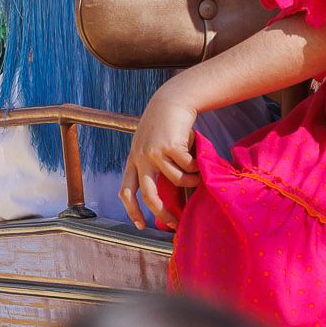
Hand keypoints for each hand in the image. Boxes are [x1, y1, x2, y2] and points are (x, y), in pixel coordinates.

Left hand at [121, 81, 202, 225]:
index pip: (126, 192)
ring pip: (176, 180)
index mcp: (134, 160)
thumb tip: (158, 193)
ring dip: (190, 182)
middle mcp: (141, 158)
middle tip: (174, 223)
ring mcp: (155, 152)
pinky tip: (199, 159)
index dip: (132, 211)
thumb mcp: (149, 143)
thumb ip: (149, 163)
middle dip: (162, 213)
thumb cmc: (163, 123)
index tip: (141, 226)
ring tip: (197, 177)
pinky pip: (188, 166)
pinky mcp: (170, 146)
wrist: (171, 100)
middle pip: (149, 195)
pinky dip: (196, 167)